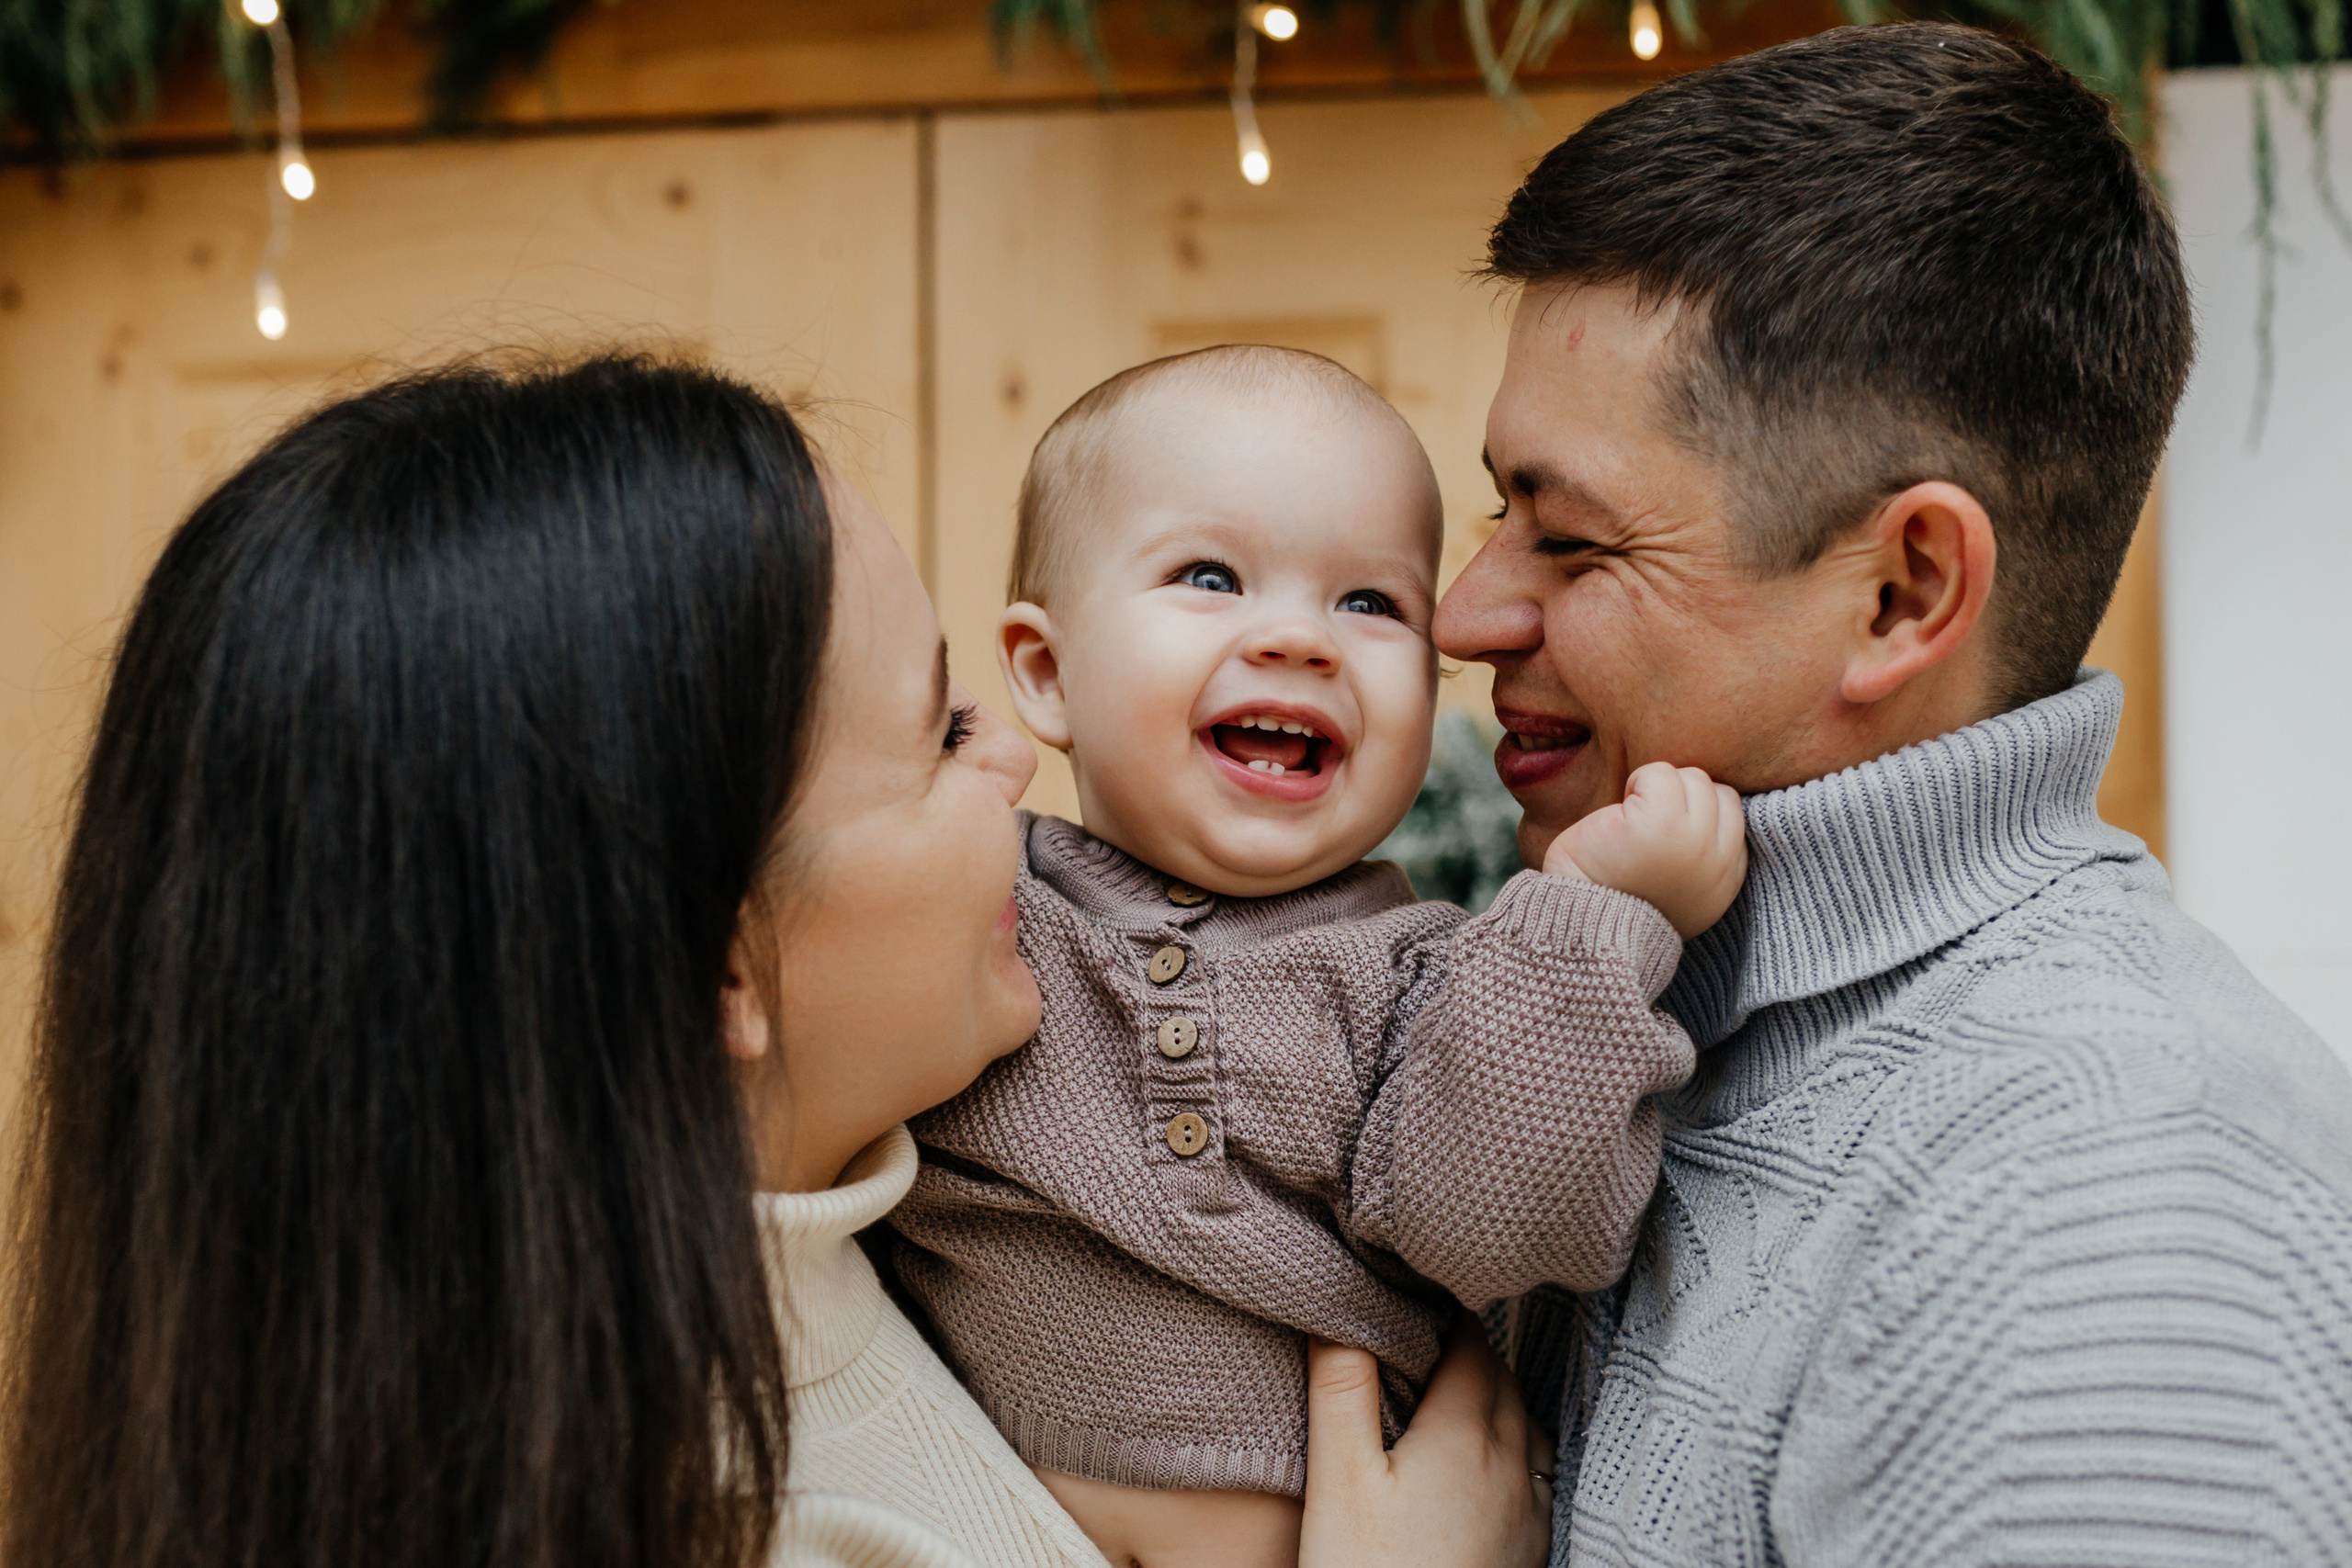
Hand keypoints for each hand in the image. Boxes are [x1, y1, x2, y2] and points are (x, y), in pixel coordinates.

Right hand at [1299, 1318, 1551, 1567]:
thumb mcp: (1339, 1478)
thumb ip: (1341, 1391)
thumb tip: (1337, 1318)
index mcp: (1464, 1433)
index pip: (1472, 1346)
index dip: (1447, 1317)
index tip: (1419, 1306)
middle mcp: (1509, 1462)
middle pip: (1503, 1380)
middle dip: (1471, 1354)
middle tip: (1428, 1345)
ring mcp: (1528, 1506)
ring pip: (1526, 1424)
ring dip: (1498, 1399)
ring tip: (1456, 1398)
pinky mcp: (1532, 1545)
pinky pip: (1538, 1473)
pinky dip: (1517, 1448)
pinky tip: (1490, 1463)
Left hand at [1544, 761, 1745, 939]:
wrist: (1583, 925)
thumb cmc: (1622, 904)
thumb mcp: (1683, 892)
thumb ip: (1706, 860)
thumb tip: (1706, 815)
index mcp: (1724, 881)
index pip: (1735, 820)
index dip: (1699, 813)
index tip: (1667, 829)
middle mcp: (1716, 861)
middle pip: (1719, 793)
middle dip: (1682, 797)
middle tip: (1646, 823)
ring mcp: (1689, 839)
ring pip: (1695, 779)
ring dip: (1660, 789)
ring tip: (1633, 818)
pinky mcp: (1655, 822)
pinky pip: (1658, 774)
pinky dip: (1638, 782)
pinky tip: (1619, 813)